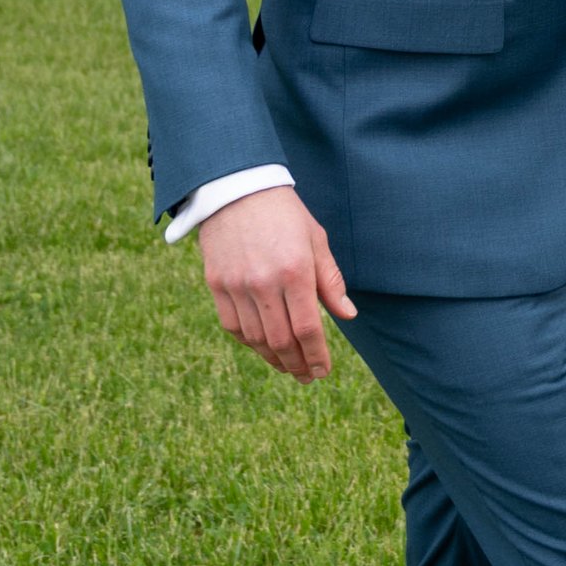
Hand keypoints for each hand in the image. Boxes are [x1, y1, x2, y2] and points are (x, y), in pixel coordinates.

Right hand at [198, 183, 355, 381]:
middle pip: (281, 341)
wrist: (236, 189)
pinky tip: (263, 347)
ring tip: (288, 367)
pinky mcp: (216, 284)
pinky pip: (233, 326)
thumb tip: (348, 315)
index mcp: (295, 270)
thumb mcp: (316, 239)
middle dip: (297, 364)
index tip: (323, 370)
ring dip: (274, 359)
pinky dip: (250, 342)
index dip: (317, 356)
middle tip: (307, 376)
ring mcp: (237, 285)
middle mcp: (264, 282)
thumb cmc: (284, 214)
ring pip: (256, 339)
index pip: (308, 328)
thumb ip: (330, 280)